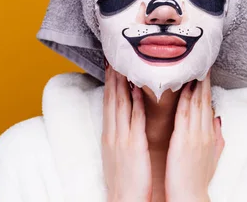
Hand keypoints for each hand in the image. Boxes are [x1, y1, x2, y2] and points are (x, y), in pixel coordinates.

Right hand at [101, 65, 151, 201]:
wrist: (123, 199)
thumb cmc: (125, 179)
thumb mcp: (118, 153)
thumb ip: (122, 135)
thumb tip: (125, 121)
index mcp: (110, 135)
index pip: (108, 103)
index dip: (109, 83)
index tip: (111, 66)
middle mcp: (113, 133)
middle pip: (112, 99)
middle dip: (112, 77)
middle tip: (115, 57)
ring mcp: (122, 138)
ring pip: (120, 105)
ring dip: (122, 83)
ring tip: (124, 65)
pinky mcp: (134, 145)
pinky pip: (135, 120)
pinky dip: (135, 103)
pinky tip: (138, 90)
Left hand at [165, 71, 224, 201]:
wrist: (191, 197)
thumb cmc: (197, 179)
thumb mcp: (212, 156)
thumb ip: (216, 137)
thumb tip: (218, 120)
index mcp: (209, 134)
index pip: (208, 105)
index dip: (207, 87)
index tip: (205, 71)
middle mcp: (204, 132)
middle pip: (204, 100)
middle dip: (203, 80)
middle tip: (201, 61)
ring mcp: (194, 135)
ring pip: (195, 103)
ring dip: (193, 84)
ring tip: (192, 66)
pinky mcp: (183, 140)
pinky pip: (183, 114)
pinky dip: (183, 98)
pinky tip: (181, 87)